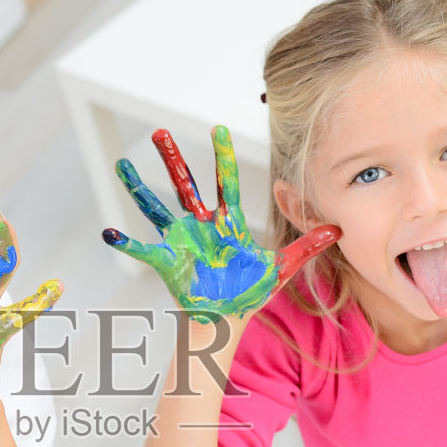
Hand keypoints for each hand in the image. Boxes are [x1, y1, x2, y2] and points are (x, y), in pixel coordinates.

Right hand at [102, 126, 339, 321]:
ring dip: (138, 187)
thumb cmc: (250, 291)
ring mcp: (180, 241)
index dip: (222, 156)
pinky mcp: (167, 262)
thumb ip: (308, 245)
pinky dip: (124, 242)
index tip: (219, 128)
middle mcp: (200, 225)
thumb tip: (339, 227)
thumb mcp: (282, 267)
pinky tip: (107, 231)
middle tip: (160, 131)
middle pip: (185, 184)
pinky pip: (142, 250)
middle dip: (172, 158)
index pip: (225, 181)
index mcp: (226, 222)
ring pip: (156, 207)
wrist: (226, 318)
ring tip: (121, 164)